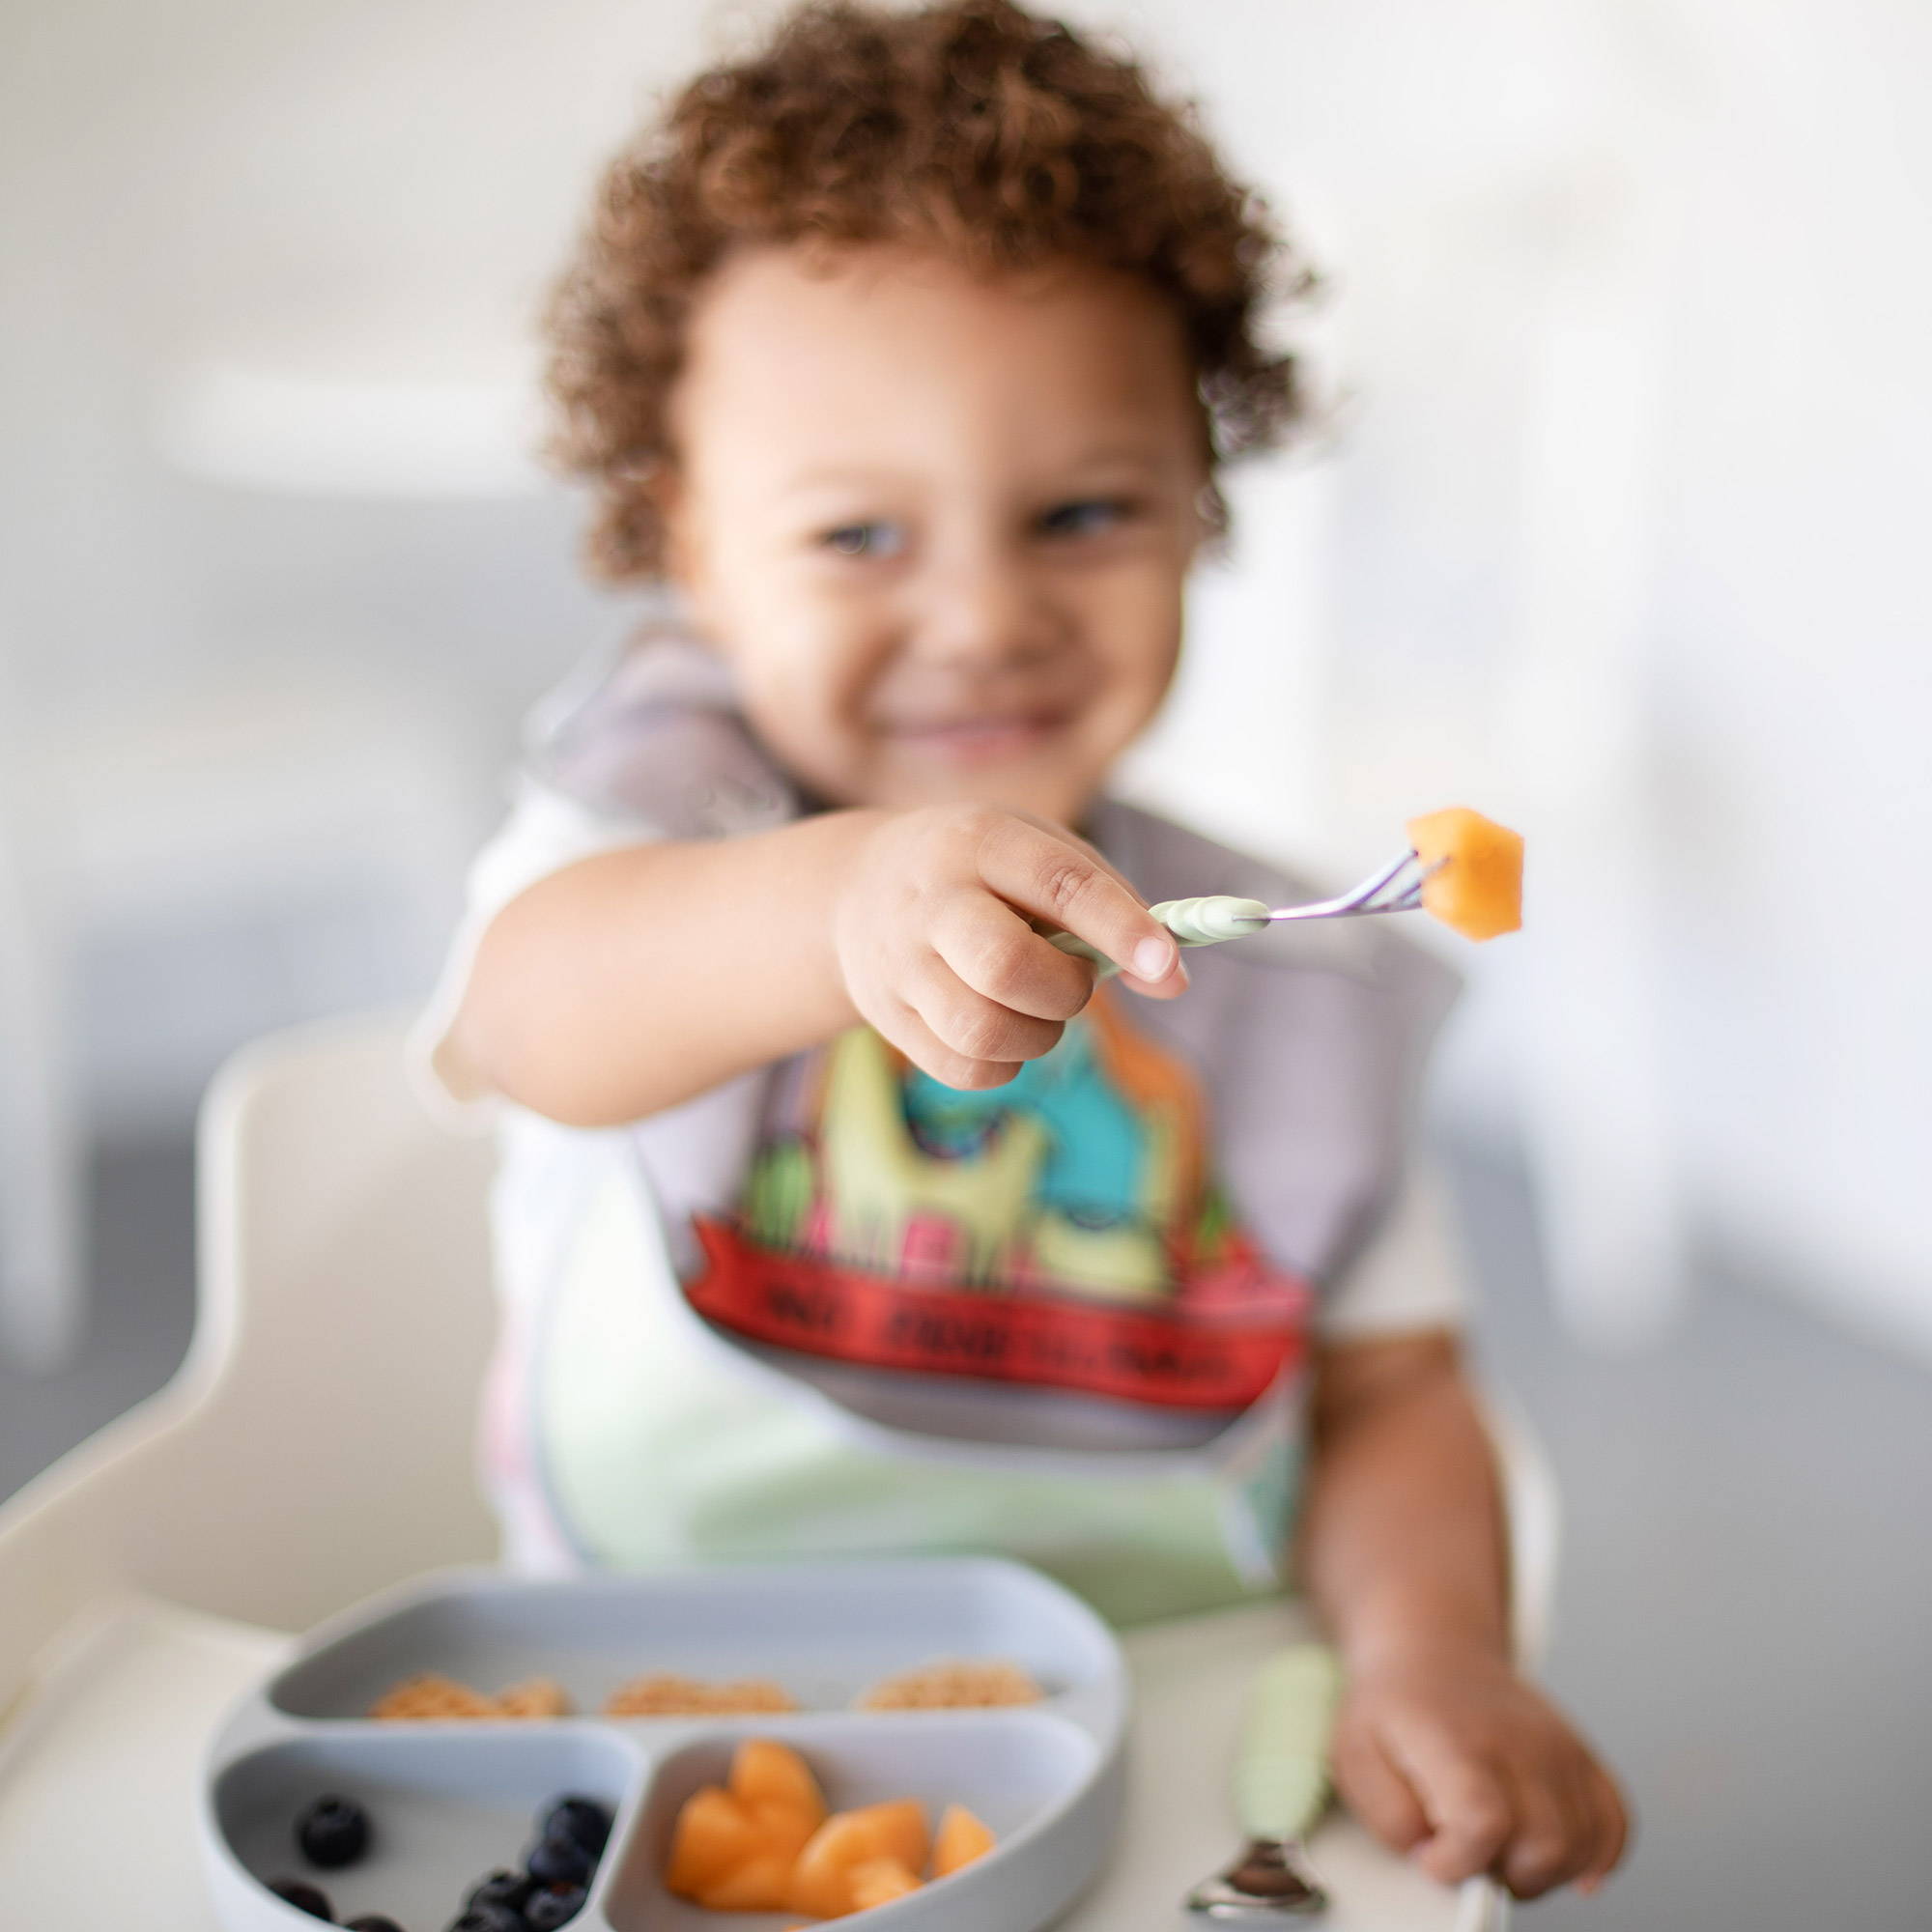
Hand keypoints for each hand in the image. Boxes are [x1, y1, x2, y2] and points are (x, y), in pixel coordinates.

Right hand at [832, 803, 1185, 1088]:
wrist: (857, 890)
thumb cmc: (980, 872)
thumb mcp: (1040, 853)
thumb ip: (1116, 905)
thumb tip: (1174, 982)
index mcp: (981, 841)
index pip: (1060, 883)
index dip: (1120, 927)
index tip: (1166, 962)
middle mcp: (932, 900)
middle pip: (1004, 966)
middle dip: (1066, 990)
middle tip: (1073, 981)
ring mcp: (900, 963)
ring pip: (982, 1031)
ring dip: (1038, 1035)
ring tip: (1037, 1008)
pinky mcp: (887, 1017)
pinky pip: (965, 1069)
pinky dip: (1004, 1064)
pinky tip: (1003, 1030)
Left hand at [1331, 1646, 1628, 1899]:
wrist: (1433, 1651)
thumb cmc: (1393, 1709)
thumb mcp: (1355, 1756)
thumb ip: (1388, 1815)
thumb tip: (1433, 1855)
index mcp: (1456, 1740)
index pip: (1483, 1822)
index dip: (1458, 1861)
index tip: (1432, 1856)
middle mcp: (1518, 1741)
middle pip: (1544, 1846)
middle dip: (1503, 1876)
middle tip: (1468, 1858)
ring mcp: (1558, 1747)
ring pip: (1583, 1844)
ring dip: (1545, 1873)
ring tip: (1502, 1854)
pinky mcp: (1582, 1756)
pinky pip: (1615, 1821)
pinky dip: (1598, 1854)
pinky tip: (1563, 1863)